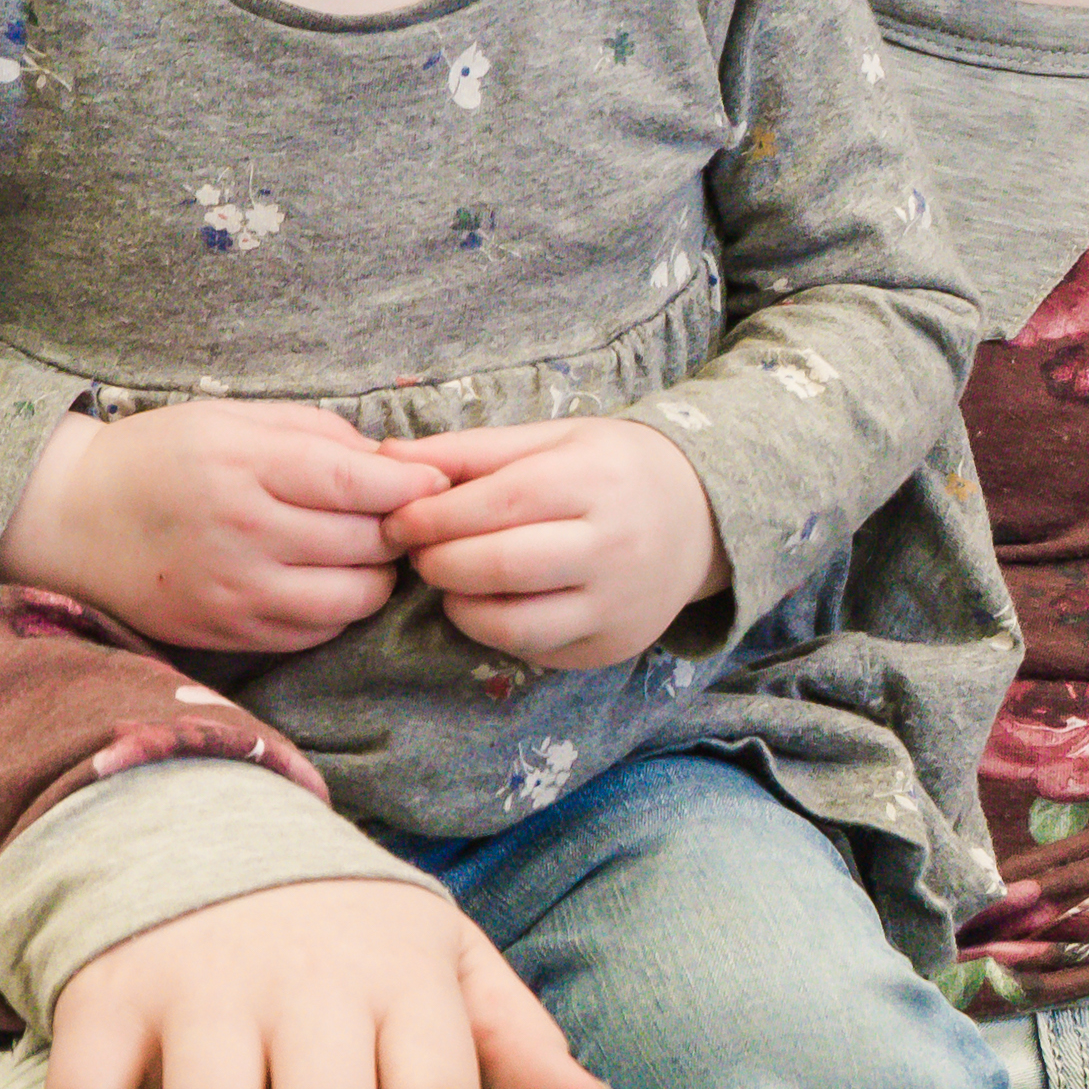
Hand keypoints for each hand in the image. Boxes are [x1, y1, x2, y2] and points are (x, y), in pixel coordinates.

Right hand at [0, 400, 438, 654]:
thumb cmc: (161, 456)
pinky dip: (337, 610)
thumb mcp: (234, 418)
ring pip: (352, 599)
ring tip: (362, 551)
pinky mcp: (226, 634)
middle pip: (367, 544)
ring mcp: (233, 592)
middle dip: (399, 531)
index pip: (360, 485)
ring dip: (375, 576)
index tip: (437, 483)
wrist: (70, 518)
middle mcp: (241, 533)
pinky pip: (316, 633)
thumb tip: (398, 464)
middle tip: (399, 517)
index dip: (413, 487)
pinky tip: (323, 580)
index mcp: (244, 466)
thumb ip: (319, 435)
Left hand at [381, 415, 729, 672]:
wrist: (703, 517)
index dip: (435, 516)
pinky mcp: (612, 645)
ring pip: (513, 621)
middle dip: (439, 562)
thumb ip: (470, 451)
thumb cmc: (614, 469)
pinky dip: (493, 628)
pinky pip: (533, 648)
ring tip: (451, 578)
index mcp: (598, 481)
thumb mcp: (552, 440)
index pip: (500, 503)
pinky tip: (489, 600)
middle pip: (502, 565)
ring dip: (459, 603)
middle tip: (418, 552)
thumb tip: (385, 459)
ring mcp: (618, 604)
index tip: (399, 520)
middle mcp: (616, 546)